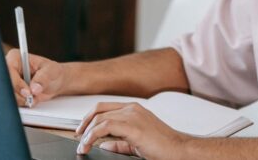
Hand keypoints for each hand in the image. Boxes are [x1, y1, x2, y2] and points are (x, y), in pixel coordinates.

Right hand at [5, 49, 67, 105]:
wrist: (54, 81)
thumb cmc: (52, 71)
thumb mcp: (51, 71)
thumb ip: (42, 78)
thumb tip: (34, 88)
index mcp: (16, 58)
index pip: (8, 70)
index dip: (16, 83)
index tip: (28, 92)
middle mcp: (9, 69)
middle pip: (5, 84)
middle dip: (18, 94)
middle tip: (31, 98)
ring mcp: (9, 81)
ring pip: (7, 94)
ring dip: (21, 99)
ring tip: (34, 97)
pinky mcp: (11, 91)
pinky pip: (11, 100)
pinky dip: (22, 102)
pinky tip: (30, 99)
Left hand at [75, 102, 191, 158]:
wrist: (179, 150)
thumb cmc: (162, 147)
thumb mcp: (135, 144)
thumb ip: (118, 143)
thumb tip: (102, 144)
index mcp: (133, 109)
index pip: (104, 107)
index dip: (89, 117)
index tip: (81, 130)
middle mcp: (132, 109)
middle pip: (98, 110)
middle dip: (84, 125)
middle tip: (78, 139)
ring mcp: (132, 115)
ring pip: (100, 118)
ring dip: (86, 133)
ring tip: (82, 146)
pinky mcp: (133, 126)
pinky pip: (105, 127)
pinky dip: (92, 136)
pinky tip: (89, 144)